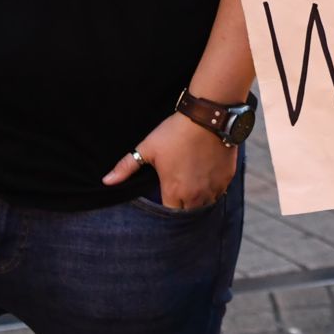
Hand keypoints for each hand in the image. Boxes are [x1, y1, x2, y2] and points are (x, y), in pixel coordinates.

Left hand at [102, 110, 237, 209]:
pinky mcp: (227, 178)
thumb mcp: (147, 148)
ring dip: (199, 200)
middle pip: (189, 213)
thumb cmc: (175, 132)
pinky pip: (220, 192)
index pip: (170, 215)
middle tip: (178, 194)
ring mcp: (214, 187)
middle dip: (183, 207)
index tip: (164, 200)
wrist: (208, 117)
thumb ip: (126, 167)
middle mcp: (196, 195)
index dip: (166, 210)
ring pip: (206, 204)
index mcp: (175, 192)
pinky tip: (207, 178)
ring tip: (193, 188)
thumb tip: (106, 181)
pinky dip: (213, 189)